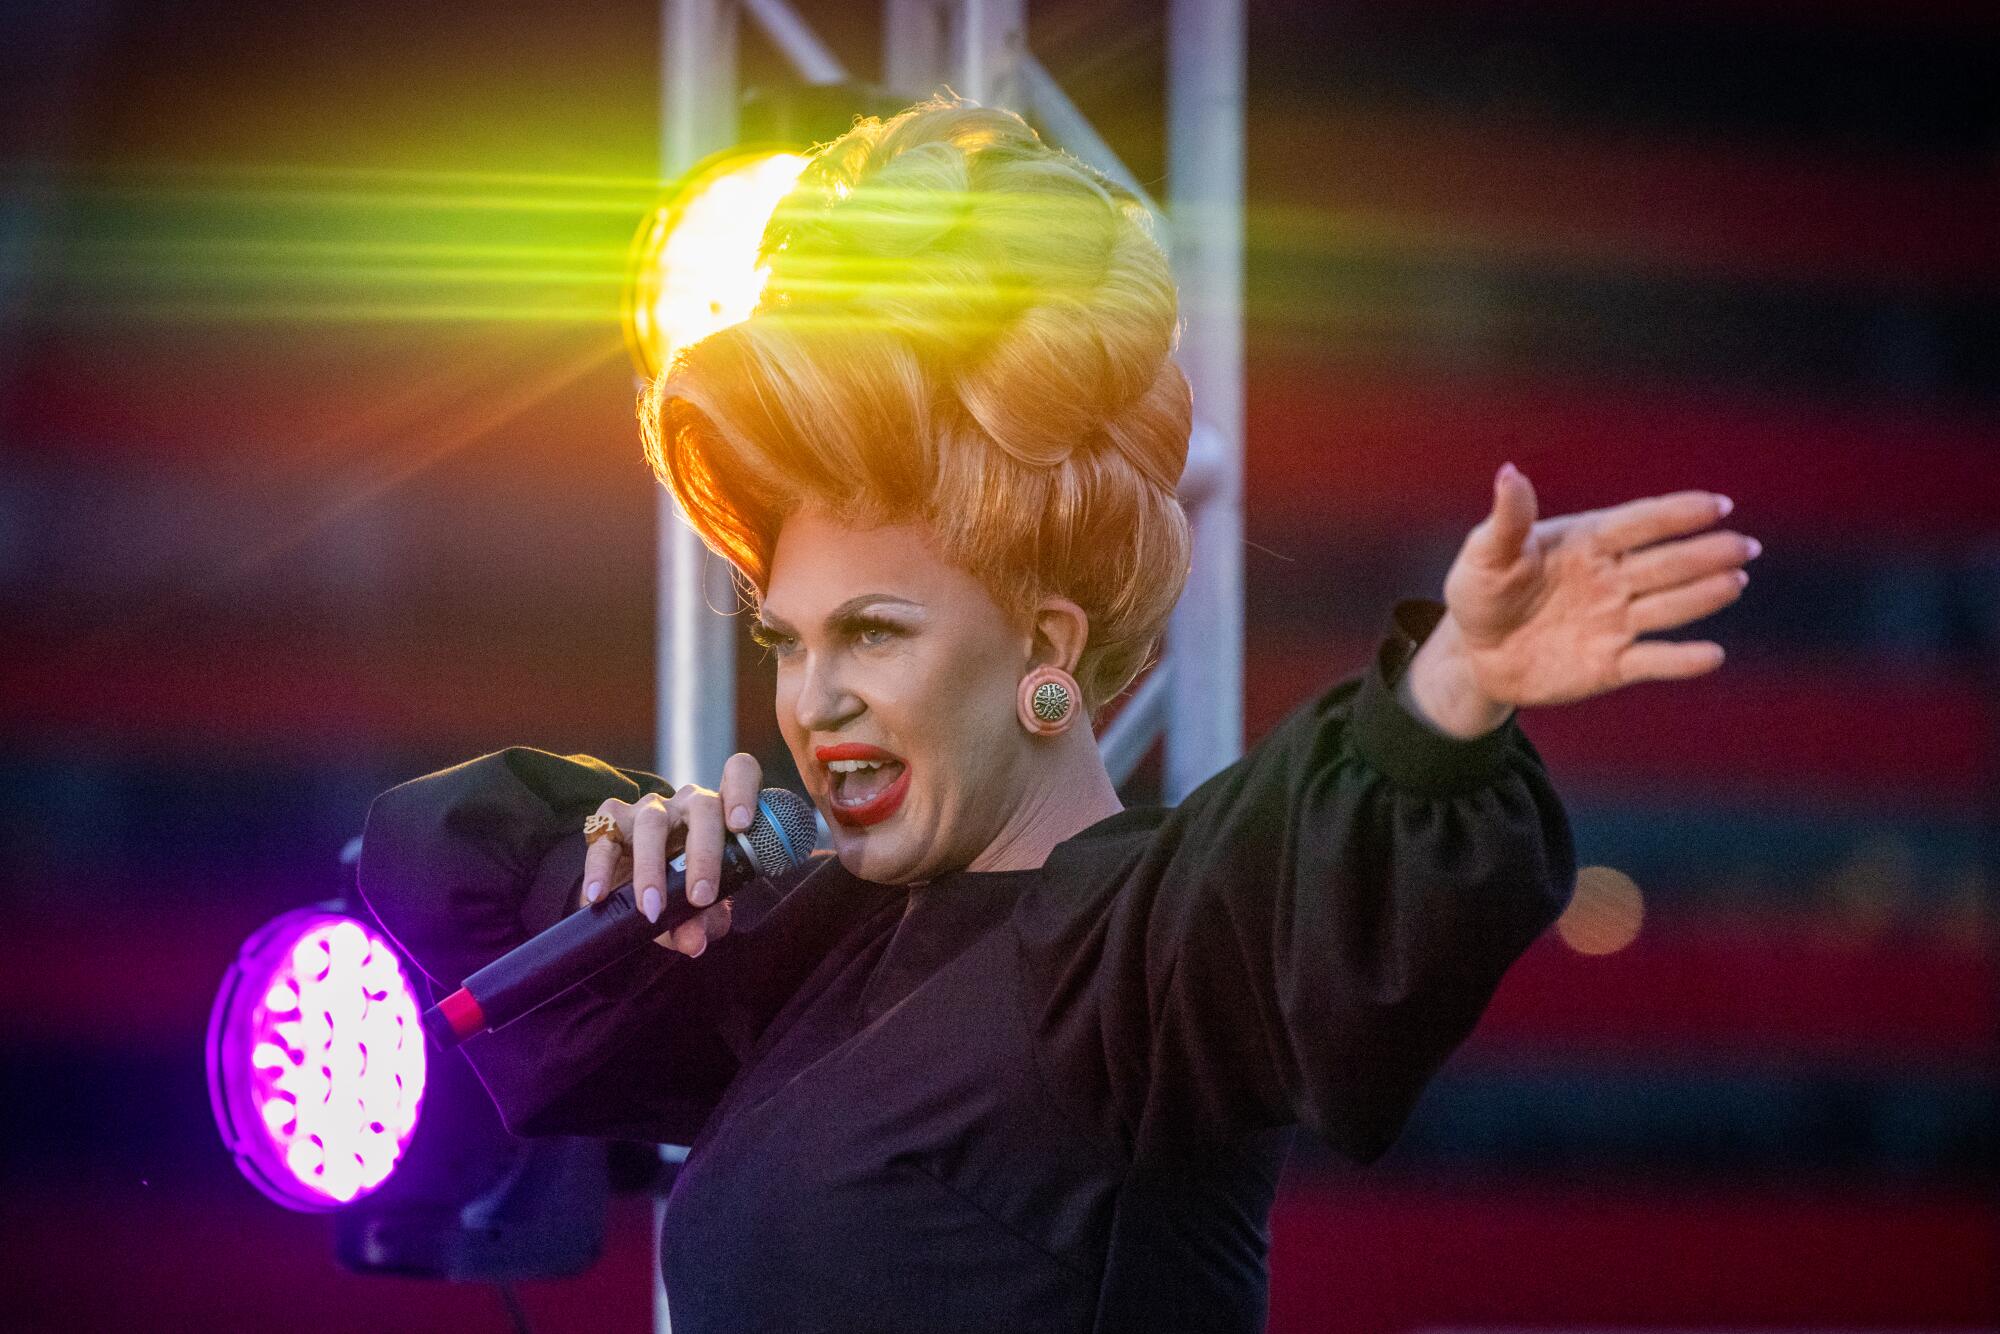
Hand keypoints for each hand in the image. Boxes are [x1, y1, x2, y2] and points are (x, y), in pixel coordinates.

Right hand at [577, 751, 762, 956]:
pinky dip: (599, 868)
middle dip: (703, 855)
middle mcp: (687, 804)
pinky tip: (598, 896)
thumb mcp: (699, 912)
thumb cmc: (684, 891)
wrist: (640, 891)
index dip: (743, 791)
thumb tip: (693, 943)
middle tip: (701, 897)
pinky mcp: (610, 821)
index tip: (741, 825)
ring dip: (652, 868)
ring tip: (652, 908)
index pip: (739, 773)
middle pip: (701, 808)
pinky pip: (604, 837)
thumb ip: (701, 925)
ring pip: (652, 821)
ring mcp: (648, 809)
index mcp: (721, 814)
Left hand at [1422, 463, 1759, 716]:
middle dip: (1705, 554)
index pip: (1638, 523)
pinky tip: (1712, 655)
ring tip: (1736, 581)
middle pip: (1665, 564)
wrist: (1475, 653)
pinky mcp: (1610, 665)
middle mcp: (1611, 579)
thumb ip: (1506, 520)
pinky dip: (1681, 660)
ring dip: (1703, 596)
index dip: (1676, 513)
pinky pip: (1652, 661)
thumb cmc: (1481, 593)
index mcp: (1588, 543)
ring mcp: (1614, 621)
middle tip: (1744, 546)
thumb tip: (1508, 472)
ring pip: (1667, 606)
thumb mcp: (1484, 555)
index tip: (1715, 505)